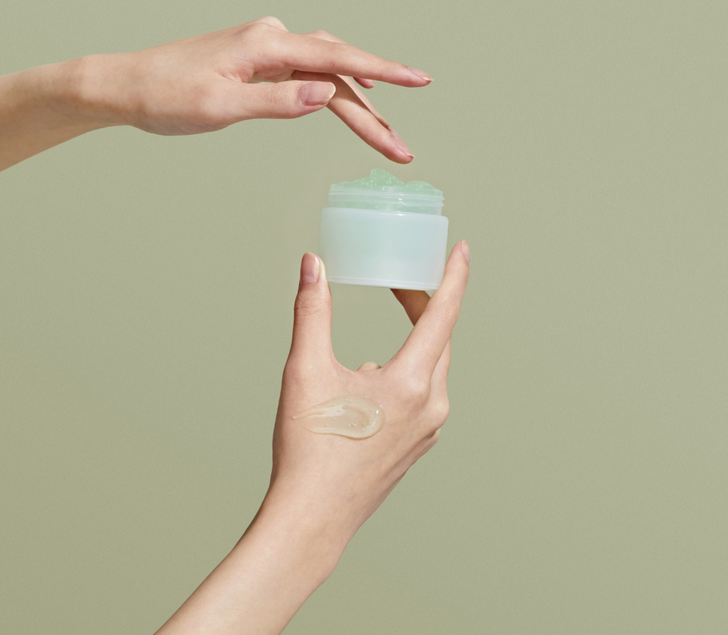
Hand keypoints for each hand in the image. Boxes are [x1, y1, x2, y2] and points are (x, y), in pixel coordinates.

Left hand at [88, 16, 431, 161]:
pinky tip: (349, 92)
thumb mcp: (220, 108)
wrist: (127, 85)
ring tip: (385, 134)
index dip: (384, 71)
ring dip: (357, 103)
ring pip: (326, 71)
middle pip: (339, 69)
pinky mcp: (257, 61)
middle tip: (401, 149)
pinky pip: (306, 72)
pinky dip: (332, 86)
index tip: (419, 80)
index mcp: (265, 46)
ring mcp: (264, 48)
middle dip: (374, 110)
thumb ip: (276, 101)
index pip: (338, 58)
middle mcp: (271, 39)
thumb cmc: (165, 98)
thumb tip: (327, 94)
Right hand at [155, 243, 469, 634]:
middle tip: (398, 282)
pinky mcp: (415, 446)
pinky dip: (405, 370)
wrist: (311, 520)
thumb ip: (312, 311)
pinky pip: (421, 394)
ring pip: (431, 367)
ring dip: (414, 338)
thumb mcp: (306, 370)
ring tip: (388, 321)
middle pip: (439, 339)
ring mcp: (427, 431)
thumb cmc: (308, 448)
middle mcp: (431, 407)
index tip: (462, 249)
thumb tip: (312, 264)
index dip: (453, 276)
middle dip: (423, 304)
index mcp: (412, 384)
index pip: (443, 315)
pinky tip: (370, 377)